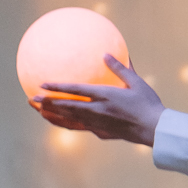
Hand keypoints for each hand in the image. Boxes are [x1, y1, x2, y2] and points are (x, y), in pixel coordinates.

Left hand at [33, 56, 165, 146]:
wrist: (155, 130)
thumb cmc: (148, 104)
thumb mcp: (136, 82)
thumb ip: (120, 68)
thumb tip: (106, 53)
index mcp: (105, 96)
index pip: (76, 91)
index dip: (57, 88)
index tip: (42, 84)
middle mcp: (97, 111)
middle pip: (66, 108)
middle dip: (47, 104)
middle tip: (31, 100)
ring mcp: (97, 124)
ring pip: (69, 120)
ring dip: (53, 116)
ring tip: (39, 112)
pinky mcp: (101, 133)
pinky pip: (79, 128)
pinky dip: (66, 124)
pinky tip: (60, 122)